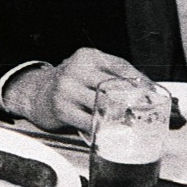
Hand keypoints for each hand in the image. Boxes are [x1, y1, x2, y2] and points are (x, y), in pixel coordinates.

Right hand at [2, 48, 145, 133]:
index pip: (120, 66)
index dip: (140, 81)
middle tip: (143, 111)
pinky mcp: (61, 109)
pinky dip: (101, 128)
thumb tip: (143, 90)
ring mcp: (66, 89)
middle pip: (113, 86)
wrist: (35, 93)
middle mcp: (75, 69)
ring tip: (128, 123)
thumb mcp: (87, 69)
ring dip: (118, 116)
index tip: (151, 93)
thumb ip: (110, 74)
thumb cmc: (69, 84)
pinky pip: (89, 122)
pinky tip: (108, 130)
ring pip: (102, 104)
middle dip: (132, 100)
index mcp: (86, 56)